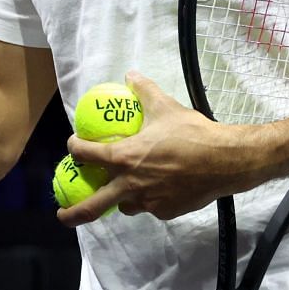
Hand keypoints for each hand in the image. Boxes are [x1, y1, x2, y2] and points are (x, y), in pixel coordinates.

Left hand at [56, 72, 256, 226]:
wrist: (225, 161)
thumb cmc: (192, 133)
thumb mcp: (165, 106)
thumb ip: (144, 90)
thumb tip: (131, 75)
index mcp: (124, 158)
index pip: (86, 155)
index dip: (75, 148)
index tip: (74, 146)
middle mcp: (131, 184)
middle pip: (93, 205)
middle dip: (73, 213)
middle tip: (62, 214)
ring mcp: (148, 202)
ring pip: (125, 205)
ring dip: (120, 199)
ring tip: (124, 190)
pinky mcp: (166, 211)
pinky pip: (151, 207)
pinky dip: (149, 199)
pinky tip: (160, 187)